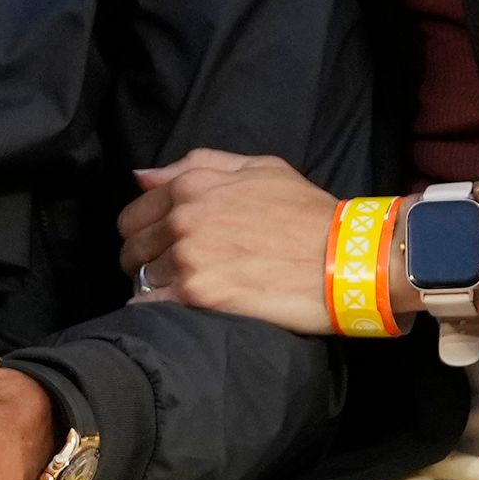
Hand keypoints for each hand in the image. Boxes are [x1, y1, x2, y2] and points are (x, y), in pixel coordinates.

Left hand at [119, 149, 341, 332]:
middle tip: (171, 274)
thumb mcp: (259, 168)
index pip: (134, 214)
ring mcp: (189, 259)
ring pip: (143, 279)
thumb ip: (197, 165)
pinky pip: (154, 308)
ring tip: (185, 294)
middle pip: (133, 248)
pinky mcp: (200, 296)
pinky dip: (158, 313)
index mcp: (192, 185)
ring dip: (157, 288)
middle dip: (146, 261)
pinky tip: (180, 314)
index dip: (143, 233)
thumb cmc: (308, 213)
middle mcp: (183, 219)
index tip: (158, 247)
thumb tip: (142, 177)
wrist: (345, 257)